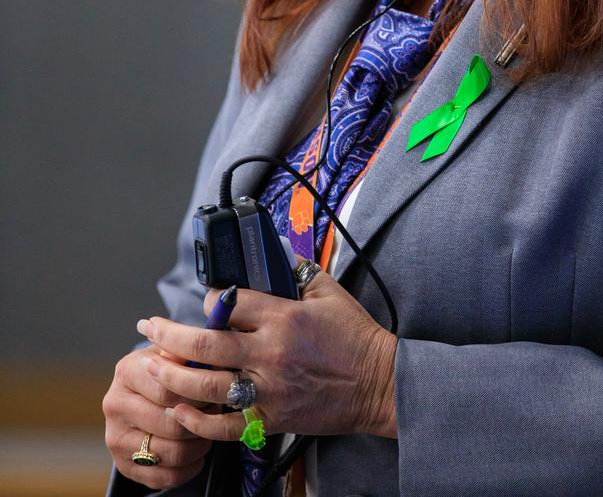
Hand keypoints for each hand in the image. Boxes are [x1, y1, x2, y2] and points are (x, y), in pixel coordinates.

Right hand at [102, 345, 213, 489]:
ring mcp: (116, 438)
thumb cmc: (164, 371)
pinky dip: (189, 468)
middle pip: (171, 424)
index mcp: (127, 370)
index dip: (199, 393)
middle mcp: (114, 404)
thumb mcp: (173, 353)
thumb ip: (188, 350)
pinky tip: (197, 454)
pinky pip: (165, 477)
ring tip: (208, 433)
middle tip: (216, 415)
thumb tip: (208, 345)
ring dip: (199, 446)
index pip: (168, 388)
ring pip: (171, 452)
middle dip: (201, 421)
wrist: (140, 397)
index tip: (216, 392)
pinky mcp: (123, 465)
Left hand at [134, 262, 397, 444]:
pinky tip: (179, 410)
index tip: (206, 300)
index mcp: (283, 316)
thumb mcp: (327, 290)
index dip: (210, 299)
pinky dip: (197, 420)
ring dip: (173, 375)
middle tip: (149, 327)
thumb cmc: (354, 334)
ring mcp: (269, 389)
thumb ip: (295, 271)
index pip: (230, 302)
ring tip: (152, 365)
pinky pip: (224, 425)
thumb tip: (271, 252)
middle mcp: (270, 352)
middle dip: (170, 334)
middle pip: (205, 344)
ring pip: (206, 386)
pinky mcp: (271, 419)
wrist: (377, 382)